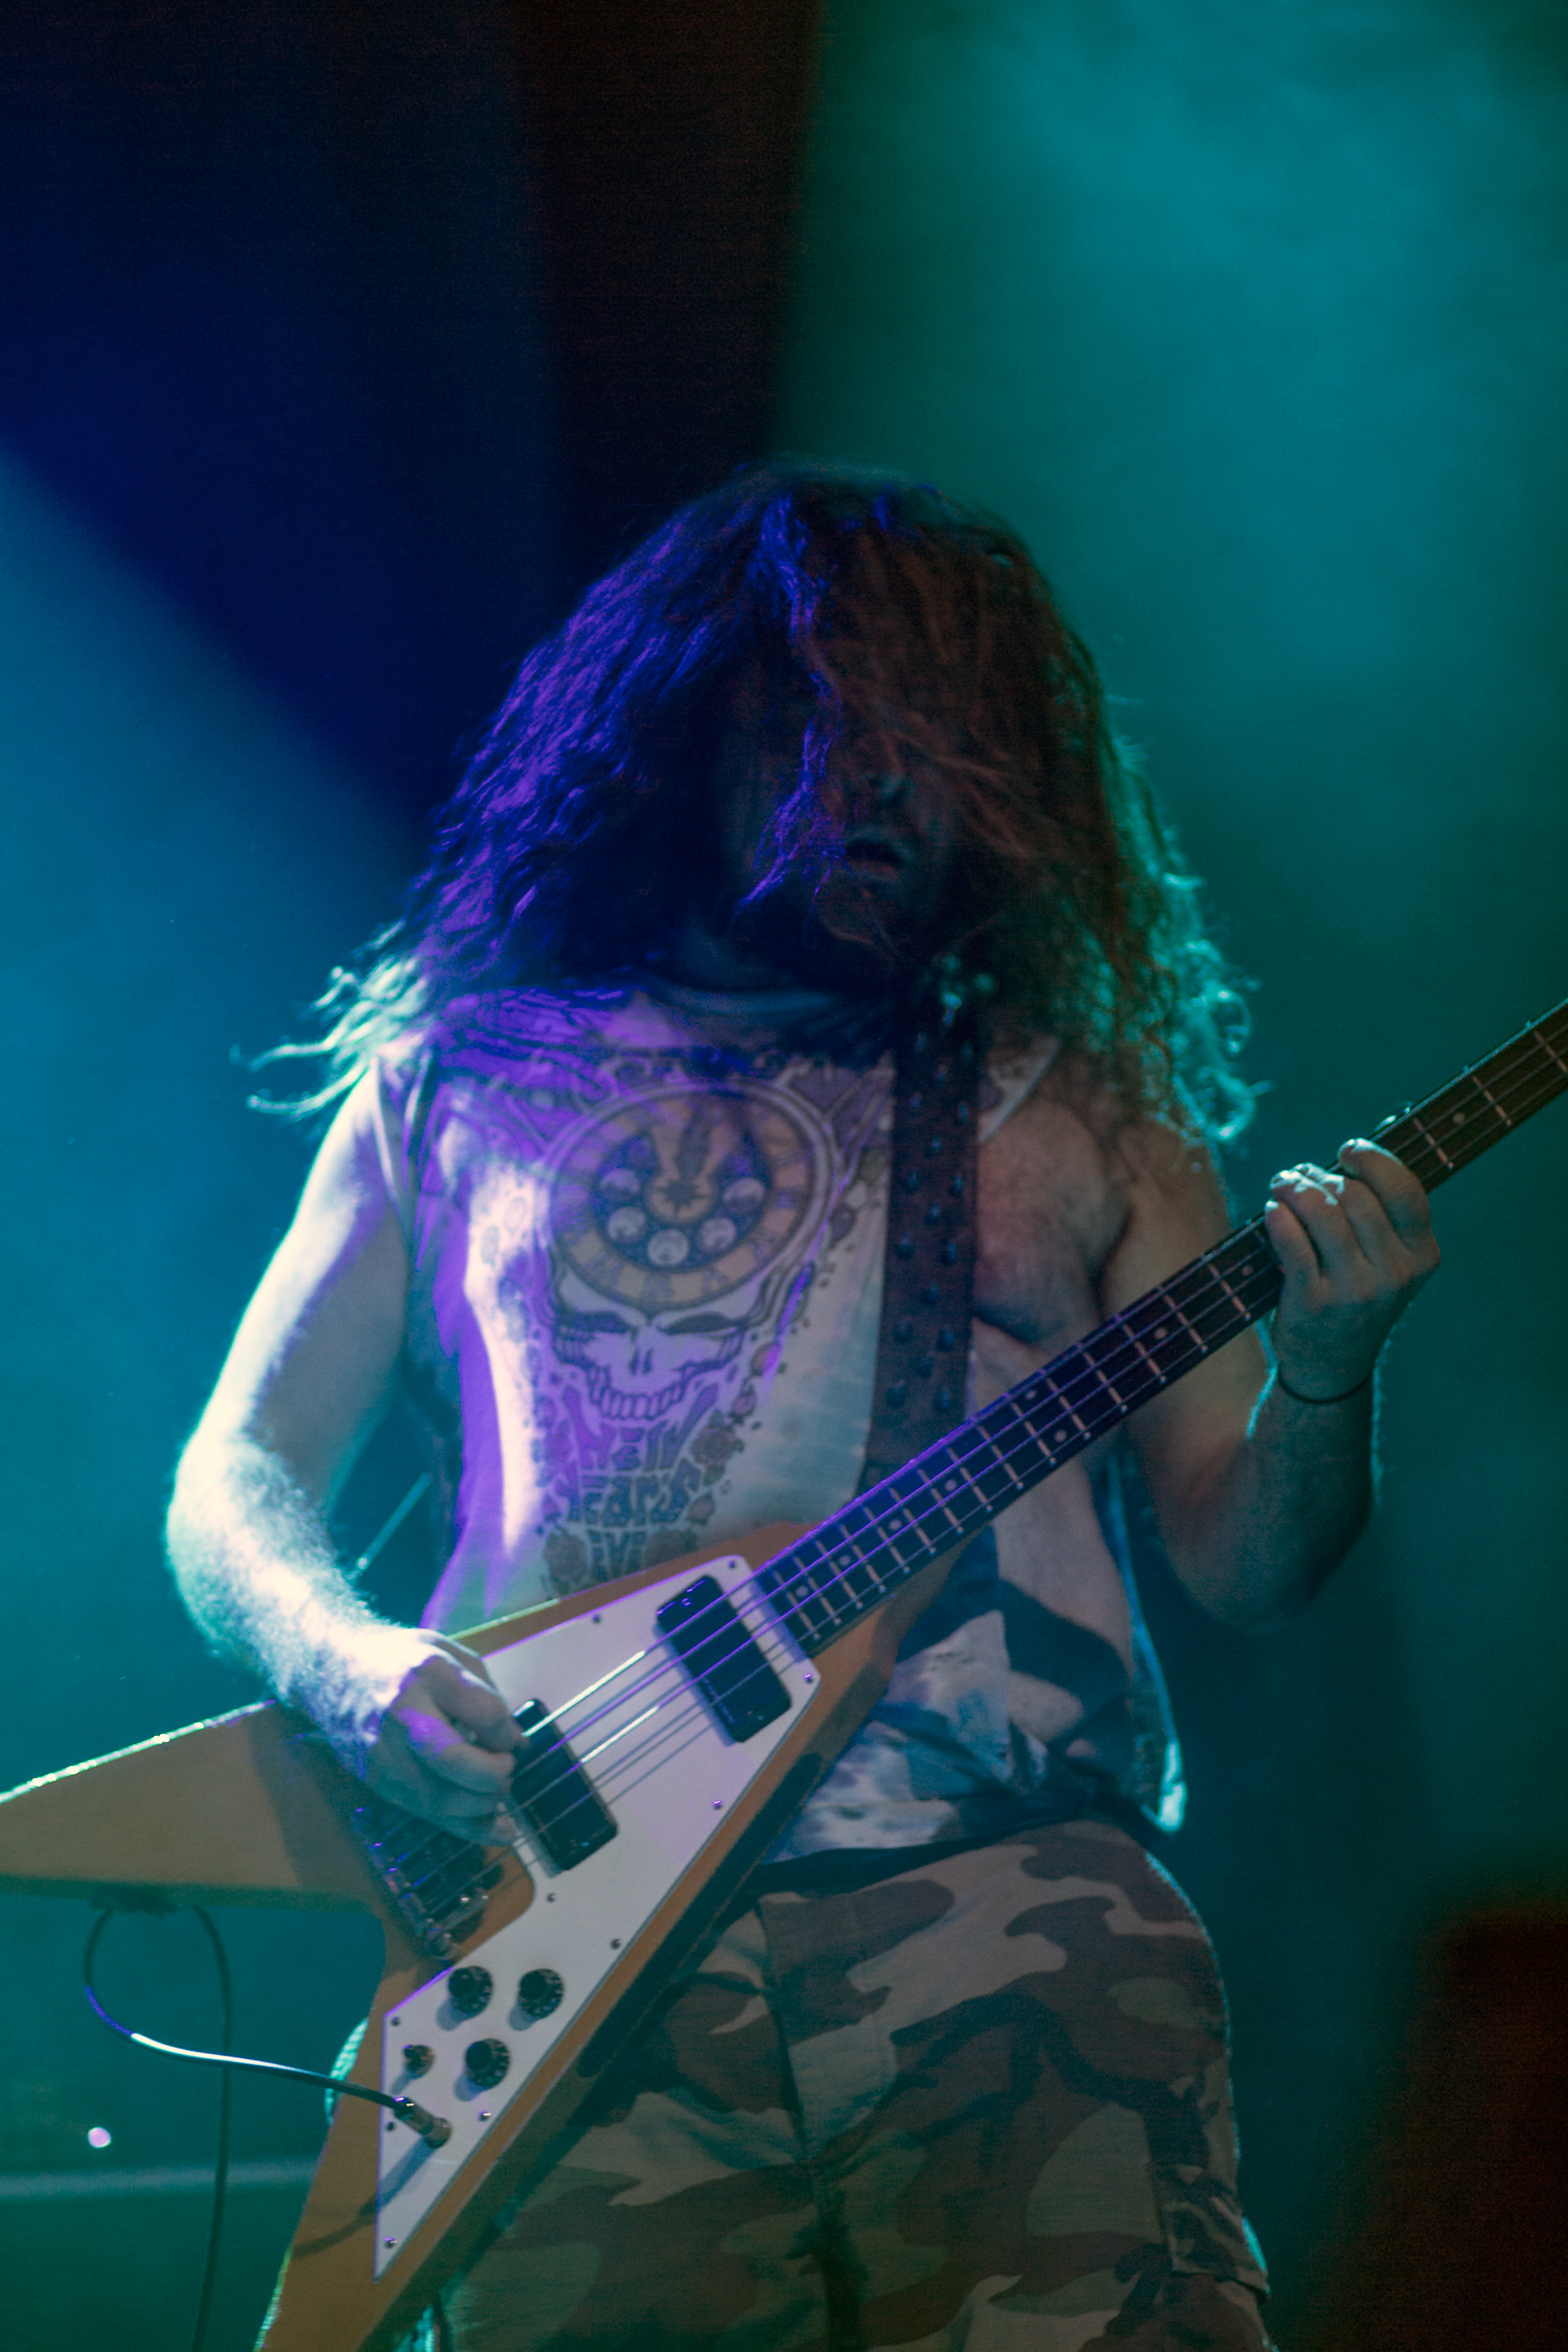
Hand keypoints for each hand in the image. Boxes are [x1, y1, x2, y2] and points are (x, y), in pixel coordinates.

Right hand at [335, 1626, 521, 1839]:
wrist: (332, 1671)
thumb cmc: (403, 1659)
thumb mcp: (449, 1653)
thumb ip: (485, 1694)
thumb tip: (514, 1743)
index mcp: (429, 1673)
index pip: (483, 1713)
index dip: (508, 1735)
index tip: (513, 1740)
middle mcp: (402, 1713)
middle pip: (451, 1760)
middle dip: (492, 1776)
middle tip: (507, 1770)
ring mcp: (383, 1752)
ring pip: (437, 1798)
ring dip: (481, 1808)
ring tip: (498, 1796)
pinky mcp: (374, 1780)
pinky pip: (423, 1812)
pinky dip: (464, 1826)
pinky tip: (495, 1829)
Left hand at [1264, 1140, 1438, 1399]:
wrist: (1332, 1365)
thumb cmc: (1356, 1296)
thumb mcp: (1388, 1264)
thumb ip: (1382, 1217)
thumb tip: (1351, 1155)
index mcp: (1422, 1257)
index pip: (1405, 1191)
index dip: (1374, 1160)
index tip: (1347, 1149)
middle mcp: (1396, 1274)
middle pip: (1355, 1195)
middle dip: (1319, 1175)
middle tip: (1298, 1174)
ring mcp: (1356, 1290)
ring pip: (1322, 1212)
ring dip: (1294, 1188)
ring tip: (1282, 1185)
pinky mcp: (1315, 1302)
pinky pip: (1291, 1239)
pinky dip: (1276, 1216)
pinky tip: (1272, 1211)